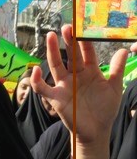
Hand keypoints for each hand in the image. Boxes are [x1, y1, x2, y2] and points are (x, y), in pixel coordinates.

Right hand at [32, 24, 129, 158]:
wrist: (97, 131)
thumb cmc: (105, 109)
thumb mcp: (115, 87)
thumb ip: (117, 69)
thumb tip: (124, 50)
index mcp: (90, 72)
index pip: (86, 52)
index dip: (84, 40)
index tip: (83, 27)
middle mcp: (76, 76)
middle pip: (70, 55)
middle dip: (68, 41)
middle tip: (67, 27)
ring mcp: (64, 86)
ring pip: (56, 66)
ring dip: (52, 52)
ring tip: (50, 36)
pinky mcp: (55, 98)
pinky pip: (42, 88)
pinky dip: (36, 81)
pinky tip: (35, 71)